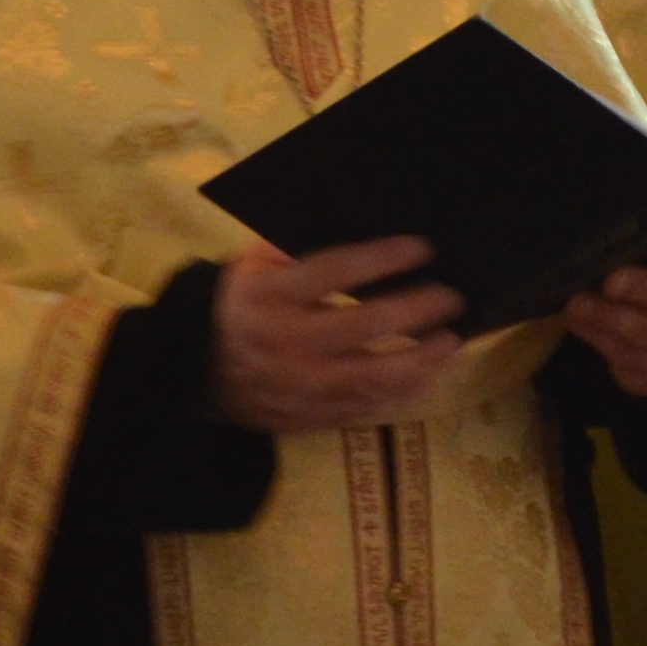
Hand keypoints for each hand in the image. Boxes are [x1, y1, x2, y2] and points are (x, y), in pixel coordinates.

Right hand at [209, 238, 462, 434]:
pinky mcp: (305, 416)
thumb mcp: (250, 267)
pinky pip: (361, 408)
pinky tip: (426, 377)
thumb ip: (290, 250)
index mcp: (272, 296)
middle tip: (452, 299)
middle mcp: (287, 342)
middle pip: (362, 327)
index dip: (381, 259)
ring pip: (369, 377)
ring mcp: (298, 385)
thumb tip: (349, 229)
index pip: (334, 273)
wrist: (194, 371)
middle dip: (414, 311)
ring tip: (451, 342)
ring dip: (418, 361)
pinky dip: (398, 394)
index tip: (422, 248)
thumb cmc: (235, 306)